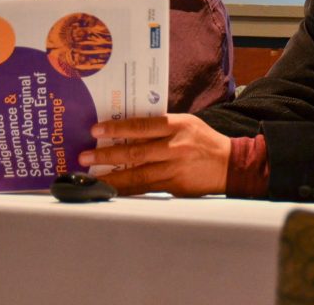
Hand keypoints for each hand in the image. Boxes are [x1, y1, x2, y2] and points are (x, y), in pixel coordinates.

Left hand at [78, 114, 230, 196]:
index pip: (142, 125)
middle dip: (107, 155)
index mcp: (177, 126)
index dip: (118, 128)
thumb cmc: (204, 140)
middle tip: (84, 157)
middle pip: (136, 152)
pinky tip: (111, 190)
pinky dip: (127, 189)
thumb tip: (128, 127)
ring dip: (112, 177)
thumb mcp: (186, 123)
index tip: (96, 131)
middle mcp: (175, 147)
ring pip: (138, 175)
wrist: (229, 165)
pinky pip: (146, 188)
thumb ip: (161, 124)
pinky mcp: (174, 187)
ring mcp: (174, 169)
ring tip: (91, 179)